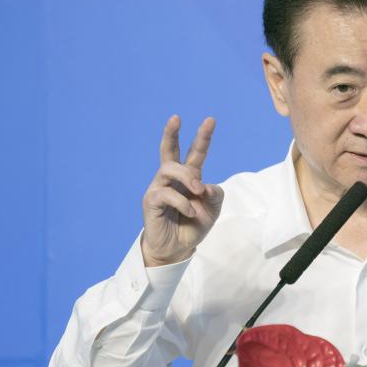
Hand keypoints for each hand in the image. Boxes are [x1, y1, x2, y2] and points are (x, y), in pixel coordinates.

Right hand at [141, 115, 224, 266]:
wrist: (178, 248)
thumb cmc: (194, 224)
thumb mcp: (213, 209)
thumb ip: (215, 194)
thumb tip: (204, 185)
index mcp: (189, 177)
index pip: (195, 153)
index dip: (202, 137)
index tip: (210, 120)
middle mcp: (172, 179)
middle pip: (168, 151)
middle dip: (171, 133)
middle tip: (176, 118)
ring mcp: (159, 188)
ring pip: (169, 169)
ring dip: (188, 178)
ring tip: (199, 192)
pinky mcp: (151, 201)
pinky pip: (166, 193)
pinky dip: (182, 203)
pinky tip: (190, 212)